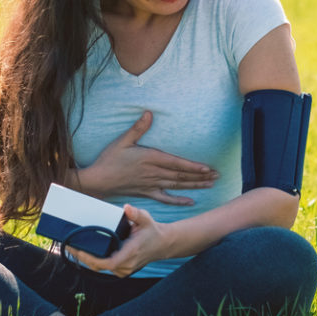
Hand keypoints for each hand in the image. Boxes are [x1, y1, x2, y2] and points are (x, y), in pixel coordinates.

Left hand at [72, 205, 168, 277]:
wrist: (162, 244)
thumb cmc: (151, 231)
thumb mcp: (146, 219)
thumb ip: (136, 214)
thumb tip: (126, 208)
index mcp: (129, 254)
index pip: (107, 263)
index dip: (91, 259)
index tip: (79, 250)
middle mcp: (125, 266)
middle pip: (98, 266)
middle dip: (82, 257)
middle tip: (68, 244)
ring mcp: (122, 270)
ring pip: (99, 268)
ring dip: (85, 259)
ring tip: (71, 246)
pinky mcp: (120, 269)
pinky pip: (103, 267)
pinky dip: (92, 260)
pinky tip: (82, 251)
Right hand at [77, 111, 216, 205]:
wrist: (98, 181)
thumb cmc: (109, 159)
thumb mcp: (123, 140)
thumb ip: (138, 128)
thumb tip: (149, 113)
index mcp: (150, 158)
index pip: (176, 163)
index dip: (193, 166)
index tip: (208, 168)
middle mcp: (153, 173)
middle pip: (181, 176)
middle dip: (200, 176)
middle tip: (217, 176)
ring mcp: (151, 184)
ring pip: (177, 186)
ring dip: (194, 185)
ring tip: (210, 184)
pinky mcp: (146, 193)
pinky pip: (165, 198)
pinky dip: (178, 201)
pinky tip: (190, 202)